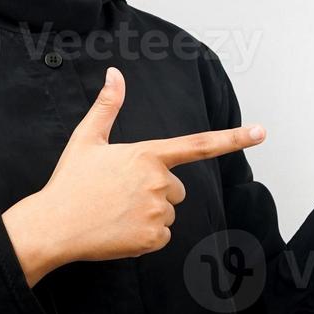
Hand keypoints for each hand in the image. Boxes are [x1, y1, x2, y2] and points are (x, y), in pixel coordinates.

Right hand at [1, 66, 266, 285]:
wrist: (53, 225)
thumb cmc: (70, 182)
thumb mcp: (87, 139)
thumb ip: (107, 106)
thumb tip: (114, 74)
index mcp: (147, 155)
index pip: (198, 145)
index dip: (233, 138)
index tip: (261, 132)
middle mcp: (158, 182)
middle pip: (177, 188)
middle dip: (155, 191)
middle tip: (120, 194)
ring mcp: (157, 211)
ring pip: (169, 212)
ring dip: (149, 214)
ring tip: (115, 212)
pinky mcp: (153, 238)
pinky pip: (162, 236)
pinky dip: (145, 237)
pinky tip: (119, 231)